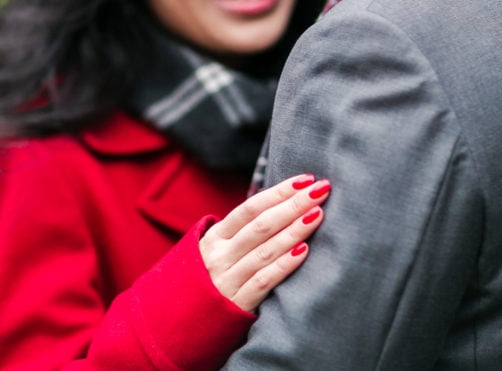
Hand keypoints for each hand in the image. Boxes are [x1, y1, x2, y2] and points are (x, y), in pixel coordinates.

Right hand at [199, 174, 329, 310]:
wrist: (180, 322)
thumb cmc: (209, 280)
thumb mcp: (217, 251)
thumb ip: (241, 233)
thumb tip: (281, 205)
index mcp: (215, 238)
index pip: (250, 208)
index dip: (279, 192)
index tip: (306, 179)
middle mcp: (219, 256)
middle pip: (261, 226)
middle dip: (293, 204)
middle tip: (321, 190)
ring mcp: (226, 280)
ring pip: (265, 250)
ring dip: (294, 230)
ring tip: (318, 214)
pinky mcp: (236, 304)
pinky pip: (264, 281)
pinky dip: (284, 265)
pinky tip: (304, 251)